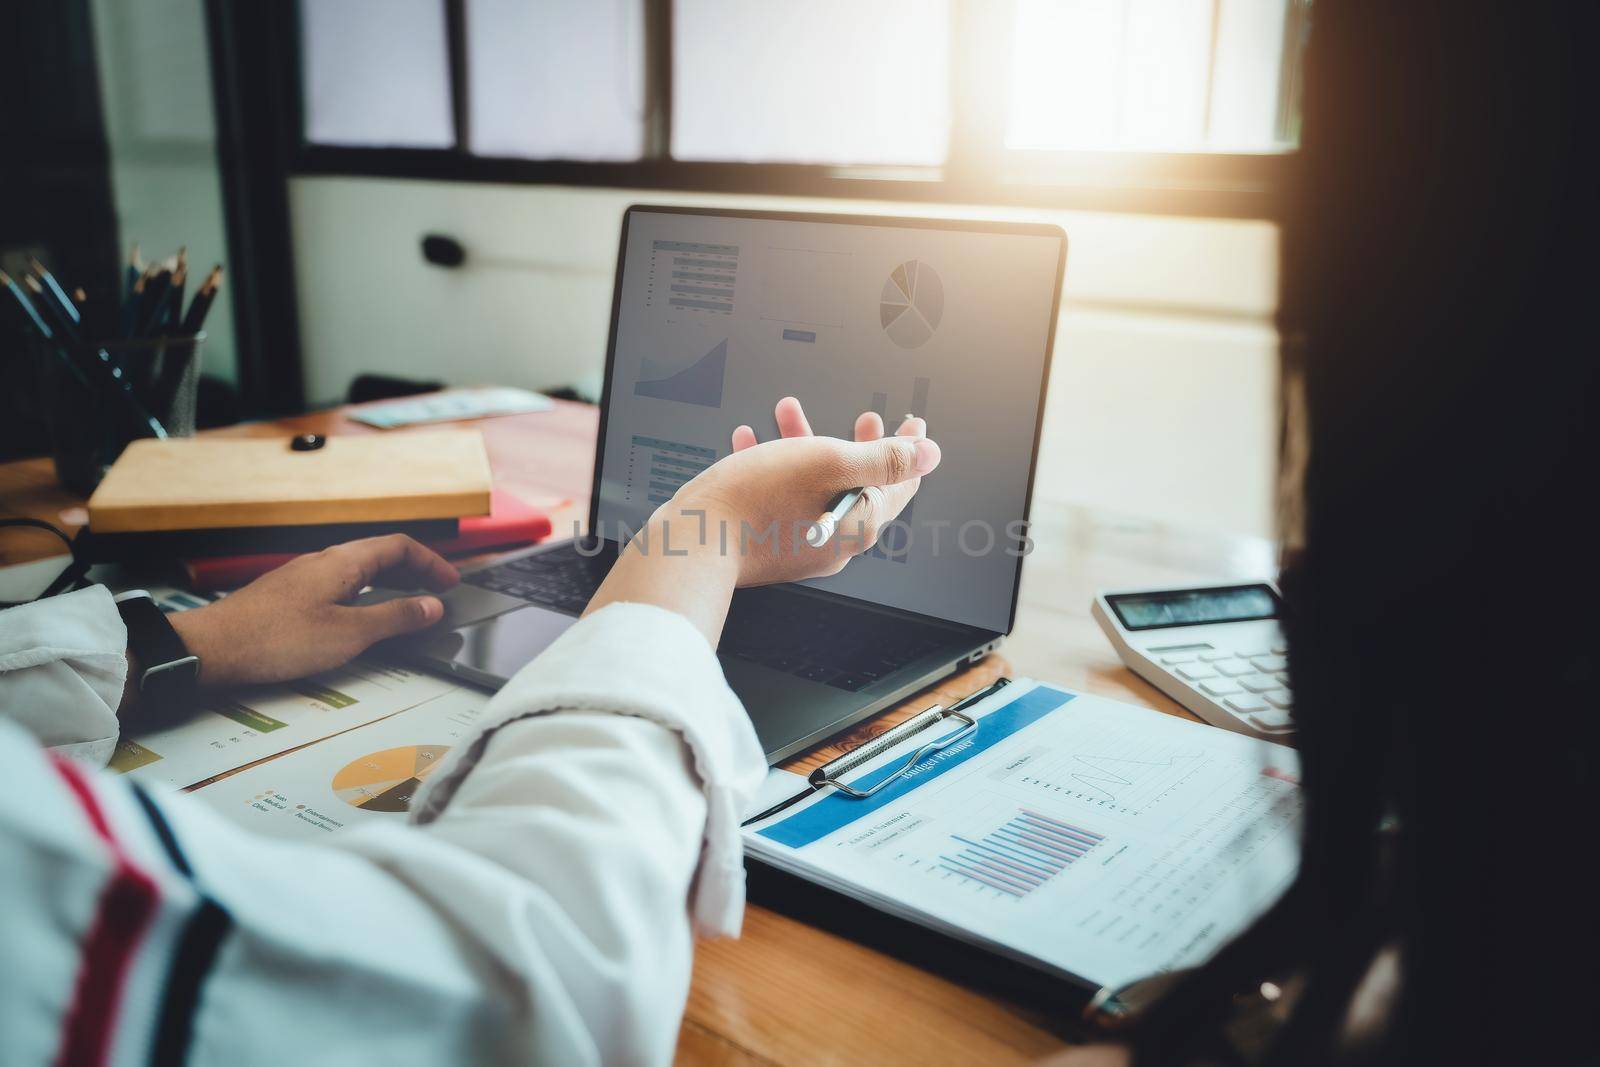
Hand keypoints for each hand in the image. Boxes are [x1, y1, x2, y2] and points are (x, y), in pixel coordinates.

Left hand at [169, 535, 458, 687]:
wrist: (212, 648)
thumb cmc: (277, 639)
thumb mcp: (349, 633)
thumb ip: (395, 617)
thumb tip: (432, 605)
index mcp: (343, 561)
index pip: (399, 547)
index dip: (431, 563)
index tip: (451, 583)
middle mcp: (324, 561)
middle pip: (379, 554)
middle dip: (414, 571)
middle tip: (437, 593)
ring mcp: (303, 577)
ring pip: (358, 570)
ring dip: (389, 583)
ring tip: (408, 605)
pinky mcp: (288, 595)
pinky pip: (339, 584)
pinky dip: (364, 594)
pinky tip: (361, 618)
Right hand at [707, 395, 937, 584]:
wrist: (693, 542)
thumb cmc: (760, 499)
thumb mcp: (830, 462)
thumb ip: (883, 459)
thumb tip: (929, 455)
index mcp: (860, 523)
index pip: (900, 486)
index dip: (907, 450)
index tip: (911, 425)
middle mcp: (836, 541)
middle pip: (858, 485)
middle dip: (858, 444)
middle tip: (866, 418)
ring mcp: (802, 546)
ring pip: (814, 486)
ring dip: (804, 443)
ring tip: (786, 409)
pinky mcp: (768, 544)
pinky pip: (780, 499)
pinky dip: (771, 466)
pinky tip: (748, 440)